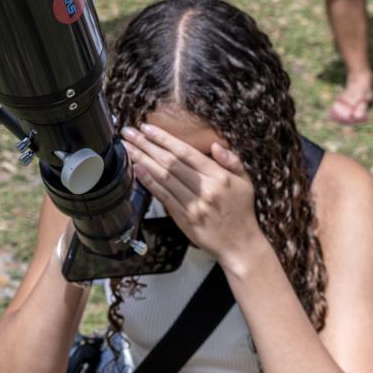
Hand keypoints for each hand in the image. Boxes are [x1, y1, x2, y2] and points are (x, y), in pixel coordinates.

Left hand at [123, 123, 266, 270]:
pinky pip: (163, 197)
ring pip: (163, 177)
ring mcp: (192, 205)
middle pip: (170, 162)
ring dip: (142, 160)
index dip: (164, 139)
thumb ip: (232, 161)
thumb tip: (215, 144)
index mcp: (219, 177)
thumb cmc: (241, 210)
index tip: (147, 127)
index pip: (186, 153)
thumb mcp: (245, 182)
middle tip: (128, 132)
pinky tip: (136, 169)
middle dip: (146, 144)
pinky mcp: (183, 219)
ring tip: (127, 147)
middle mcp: (204, 190)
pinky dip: (148, 182)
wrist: (240, 245)